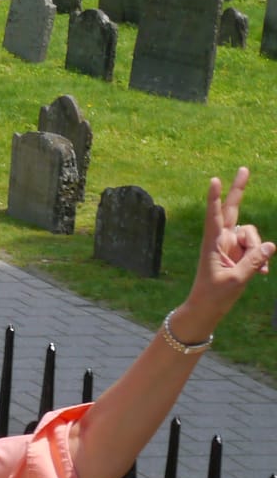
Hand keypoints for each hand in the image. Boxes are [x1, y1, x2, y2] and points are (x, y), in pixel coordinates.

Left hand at [176, 168, 272, 339]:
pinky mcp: (239, 253)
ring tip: (256, 270)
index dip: (215, 198)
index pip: (214, 216)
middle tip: (244, 168)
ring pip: (252, 234)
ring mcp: (230, 245)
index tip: (214, 180)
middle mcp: (220, 239)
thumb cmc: (214, 295)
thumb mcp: (235, 280)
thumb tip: (271, 245)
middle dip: (238, 189)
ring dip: (258, 249)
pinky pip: (257, 247)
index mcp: (212, 243)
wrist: (207, 309)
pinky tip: (260, 273)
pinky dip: (261, 258)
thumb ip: (254, 261)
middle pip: (231, 209)